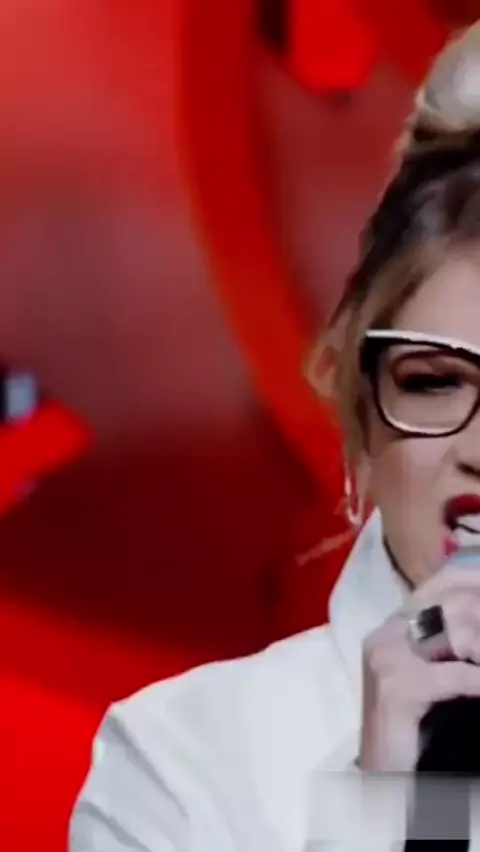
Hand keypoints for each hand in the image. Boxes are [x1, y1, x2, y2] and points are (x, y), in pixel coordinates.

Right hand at [359, 564, 479, 771]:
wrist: (385, 777)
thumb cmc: (416, 726)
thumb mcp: (437, 675)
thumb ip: (455, 645)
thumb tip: (478, 622)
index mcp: (395, 623)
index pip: (443, 582)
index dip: (474, 583)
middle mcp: (387, 630)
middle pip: (455, 603)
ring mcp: (387, 654)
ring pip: (458, 632)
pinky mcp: (395, 685)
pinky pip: (456, 675)